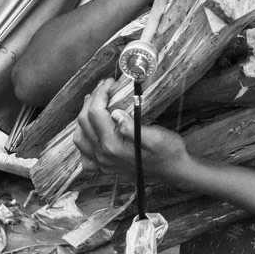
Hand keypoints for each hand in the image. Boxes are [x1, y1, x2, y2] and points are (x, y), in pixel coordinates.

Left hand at [74, 80, 191, 185]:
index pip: (96, 113)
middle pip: (84, 122)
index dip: (100, 93)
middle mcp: (103, 155)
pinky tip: (92, 131)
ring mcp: (102, 163)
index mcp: (113, 145)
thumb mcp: (157, 137)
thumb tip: (115, 113)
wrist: (174, 171)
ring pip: (79, 137)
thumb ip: (133, 126)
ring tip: (94, 103)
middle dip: (91, 100)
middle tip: (103, 87)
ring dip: (83, 117)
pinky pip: (85, 155)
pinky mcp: (105, 167)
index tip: (110, 82)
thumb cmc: (169, 152)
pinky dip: (85, 141)